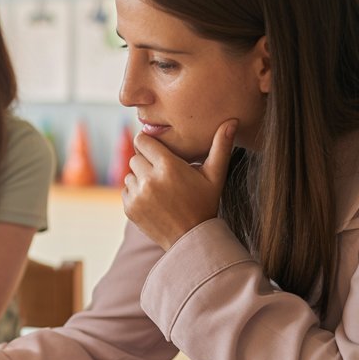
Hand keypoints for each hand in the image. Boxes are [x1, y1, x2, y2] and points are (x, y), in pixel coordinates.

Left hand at [122, 119, 236, 249]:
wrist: (192, 239)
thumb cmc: (205, 204)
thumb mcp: (215, 175)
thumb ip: (221, 146)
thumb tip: (232, 121)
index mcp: (168, 166)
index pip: (142, 140)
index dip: (149, 144)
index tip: (158, 150)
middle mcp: (149, 179)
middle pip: (135, 157)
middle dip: (147, 162)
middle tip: (163, 173)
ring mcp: (138, 195)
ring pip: (130, 174)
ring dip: (141, 178)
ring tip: (160, 189)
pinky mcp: (130, 208)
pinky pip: (126, 191)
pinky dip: (136, 194)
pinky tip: (154, 201)